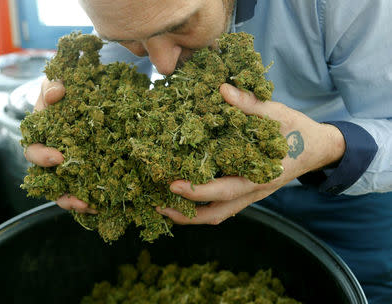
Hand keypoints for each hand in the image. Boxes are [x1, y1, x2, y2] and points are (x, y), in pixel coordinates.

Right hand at [24, 78, 96, 213]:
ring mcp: (70, 164)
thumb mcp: (60, 81)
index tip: (59, 158)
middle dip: (60, 188)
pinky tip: (102, 206)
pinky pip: (86, 188)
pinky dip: (91, 199)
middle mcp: (52, 154)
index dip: (42, 157)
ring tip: (89, 207)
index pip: (34, 150)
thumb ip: (54, 85)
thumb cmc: (70, 87)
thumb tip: (55, 94)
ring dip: (74, 201)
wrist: (90, 91)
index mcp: (41, 135)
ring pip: (65, 190)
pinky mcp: (88, 169)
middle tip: (78, 197)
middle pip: (48, 178)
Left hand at [156, 83, 345, 224]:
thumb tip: (222, 90)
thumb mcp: (279, 114)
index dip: (198, 189)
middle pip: (217, 214)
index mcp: (261, 175)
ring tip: (164, 205)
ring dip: (192, 214)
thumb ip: (251, 104)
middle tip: (158, 205)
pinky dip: (202, 204)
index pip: (226, 190)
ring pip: (219, 213)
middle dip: (187, 214)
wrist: (319, 148)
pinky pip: (223, 205)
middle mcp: (254, 191)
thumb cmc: (299, 130)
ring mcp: (251, 194)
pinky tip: (185, 194)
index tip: (173, 184)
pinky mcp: (249, 191)